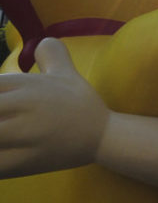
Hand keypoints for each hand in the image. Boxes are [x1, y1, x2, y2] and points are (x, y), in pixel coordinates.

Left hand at [0, 38, 108, 178]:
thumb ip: (50, 53)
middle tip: (1, 121)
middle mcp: (22, 105)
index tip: (2, 109)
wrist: (104, 136)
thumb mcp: (67, 73)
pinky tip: (4, 156)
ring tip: (4, 140)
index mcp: (25, 84)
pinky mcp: (25, 160)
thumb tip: (39, 42)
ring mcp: (23, 134)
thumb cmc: (81, 105)